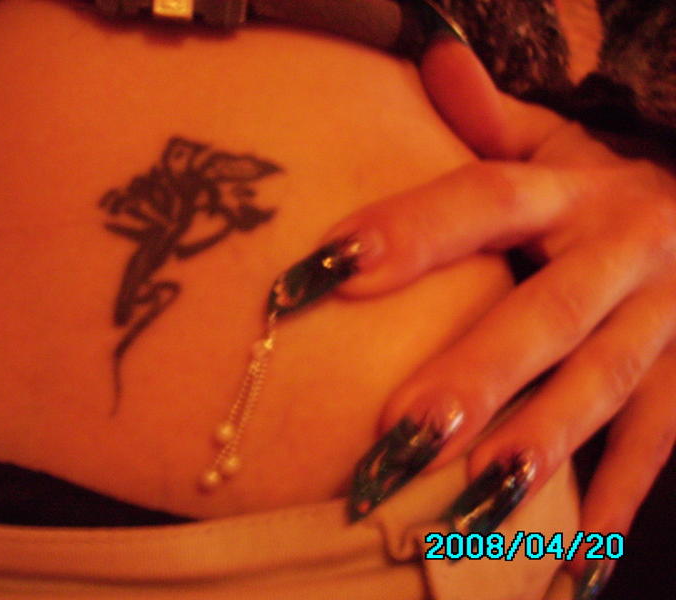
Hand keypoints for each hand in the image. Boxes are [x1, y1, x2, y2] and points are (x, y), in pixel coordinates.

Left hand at [338, 36, 675, 597]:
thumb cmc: (601, 190)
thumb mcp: (554, 145)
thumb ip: (489, 119)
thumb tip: (430, 55)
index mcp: (571, 190)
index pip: (481, 199)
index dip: (410, 232)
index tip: (328, 273)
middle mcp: (622, 251)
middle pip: (547, 312)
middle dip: (479, 373)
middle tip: (401, 431)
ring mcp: (666, 320)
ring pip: (607, 385)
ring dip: (545, 443)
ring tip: (477, 498)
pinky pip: (660, 443)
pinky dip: (619, 501)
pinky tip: (573, 559)